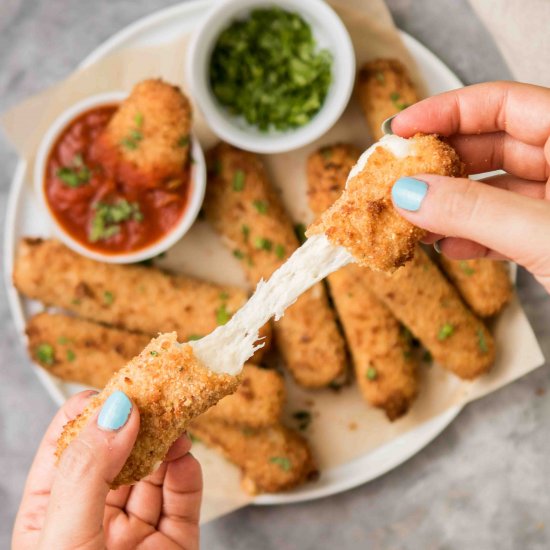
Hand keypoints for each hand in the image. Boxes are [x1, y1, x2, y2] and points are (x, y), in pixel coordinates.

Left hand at [12, 390, 200, 549]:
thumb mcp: (65, 538)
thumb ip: (89, 471)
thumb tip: (118, 409)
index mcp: (54, 513)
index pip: (70, 445)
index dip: (95, 413)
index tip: (124, 389)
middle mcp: (95, 518)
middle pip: (119, 453)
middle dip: (141, 420)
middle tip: (161, 392)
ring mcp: (135, 533)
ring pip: (156, 473)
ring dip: (169, 441)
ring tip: (180, 416)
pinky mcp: (173, 545)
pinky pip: (184, 502)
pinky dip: (189, 474)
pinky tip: (187, 457)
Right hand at [389, 81, 549, 291]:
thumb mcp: (547, 235)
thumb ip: (475, 211)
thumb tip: (410, 194)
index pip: (502, 105)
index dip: (445, 112)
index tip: (399, 130)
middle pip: (491, 147)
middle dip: (440, 165)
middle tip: (396, 180)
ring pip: (493, 191)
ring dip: (450, 206)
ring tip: (412, 218)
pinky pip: (504, 227)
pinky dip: (472, 237)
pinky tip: (448, 247)